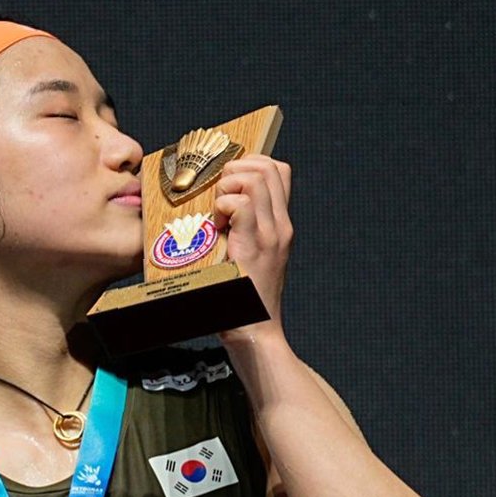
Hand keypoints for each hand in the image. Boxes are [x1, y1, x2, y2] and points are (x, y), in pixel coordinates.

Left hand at [211, 155, 293, 340]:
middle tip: (219, 197)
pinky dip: (224, 205)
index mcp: (280, 225)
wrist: (255, 332)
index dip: (249, 165)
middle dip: (236, 169)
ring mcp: (270, 235)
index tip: (227, 187)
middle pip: (268, 166)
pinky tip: (217, 226)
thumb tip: (215, 209)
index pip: (277, 171)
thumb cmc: (242, 299)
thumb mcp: (248, 257)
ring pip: (256, 178)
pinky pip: (242, 205)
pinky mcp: (254, 247)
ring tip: (218, 212)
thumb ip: (241, 231)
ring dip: (228, 186)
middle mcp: (281, 226)